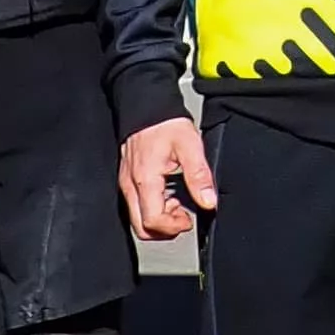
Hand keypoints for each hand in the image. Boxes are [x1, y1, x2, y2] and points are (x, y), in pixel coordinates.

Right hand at [122, 115, 216, 239]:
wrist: (146, 105)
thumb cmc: (164, 122)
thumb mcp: (190, 145)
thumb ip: (200, 176)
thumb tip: (208, 200)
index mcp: (145, 179)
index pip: (153, 221)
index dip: (173, 227)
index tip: (188, 219)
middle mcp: (131, 184)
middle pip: (141, 227)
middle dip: (164, 229)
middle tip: (183, 217)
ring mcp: (126, 182)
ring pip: (137, 219)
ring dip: (159, 219)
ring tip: (177, 204)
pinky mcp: (127, 178)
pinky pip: (136, 205)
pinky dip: (153, 208)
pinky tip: (168, 195)